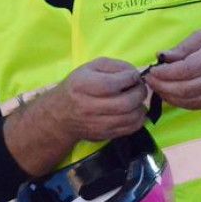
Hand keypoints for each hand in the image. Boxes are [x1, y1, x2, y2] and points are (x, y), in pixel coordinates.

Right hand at [4, 58, 148, 175]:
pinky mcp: (104, 135)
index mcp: (83, 86)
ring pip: (131, 117)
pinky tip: (134, 111)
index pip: (114, 83)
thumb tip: (134, 73)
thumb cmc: (77, 86)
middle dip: (140, 92)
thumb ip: (114, 66)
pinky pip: (130, 129)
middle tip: (139, 87)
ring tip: (137, 99)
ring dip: (141, 106)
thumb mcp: (90, 68)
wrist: (60, 115)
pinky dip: (138, 119)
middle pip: (126, 102)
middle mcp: (89, 107)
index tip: (133, 75)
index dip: (130, 77)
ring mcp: (97, 124)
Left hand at [144, 24, 200, 109]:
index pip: (185, 70)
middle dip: (162, 87)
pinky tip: (170, 94)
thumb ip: (183, 48)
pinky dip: (180, 102)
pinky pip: (197, 106)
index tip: (152, 71)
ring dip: (169, 97)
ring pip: (189, 101)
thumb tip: (161, 57)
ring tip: (157, 88)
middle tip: (149, 81)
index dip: (164, 74)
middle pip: (185, 89)